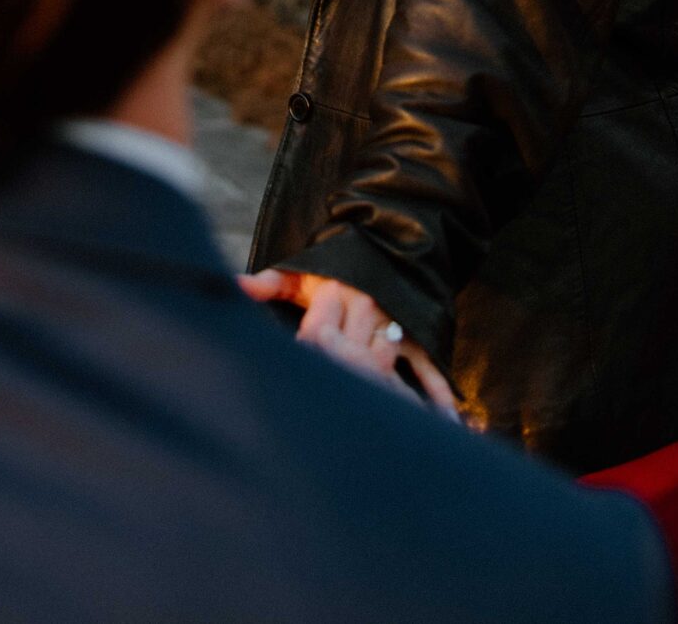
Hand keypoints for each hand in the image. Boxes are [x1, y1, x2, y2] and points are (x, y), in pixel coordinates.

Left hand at [241, 267, 458, 417]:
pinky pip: (427, 365)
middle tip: (340, 426)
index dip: (310, 359)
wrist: (387, 242)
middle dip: (346, 385)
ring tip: (387, 435)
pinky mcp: (416, 333)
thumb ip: (270, 282)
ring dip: (388, 397)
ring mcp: (393, 322)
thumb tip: (234, 284)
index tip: (303, 388)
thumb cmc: (335, 269)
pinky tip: (443, 421)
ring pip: (385, 363)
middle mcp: (365, 307)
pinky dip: (436, 392)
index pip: (317, 334)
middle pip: (352, 355)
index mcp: (333, 293)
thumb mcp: (303, 272)